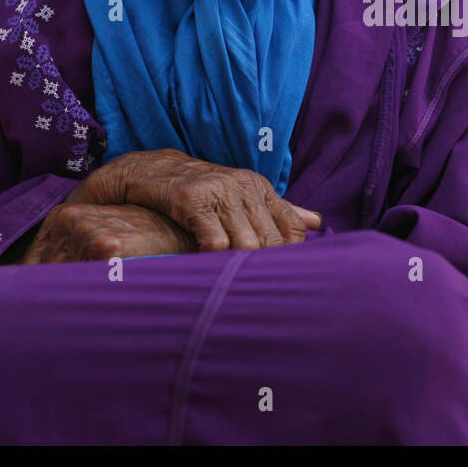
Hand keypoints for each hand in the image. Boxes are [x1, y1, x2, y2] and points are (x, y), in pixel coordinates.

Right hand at [19, 149, 321, 261]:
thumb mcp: (242, 196)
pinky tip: (211, 273)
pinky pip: (214, 239)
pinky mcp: (192, 199)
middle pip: (270, 242)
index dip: (289, 257)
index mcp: (260, 188)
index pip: (291, 227)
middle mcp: (244, 187)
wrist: (149, 170)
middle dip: (265, 270)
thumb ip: (280, 211)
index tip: (282, 281)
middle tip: (260, 296)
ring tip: (236, 291)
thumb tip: (318, 223)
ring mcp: (219, 191)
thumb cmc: (200, 191)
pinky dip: (216, 260)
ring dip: (240, 270)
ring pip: (246, 243)